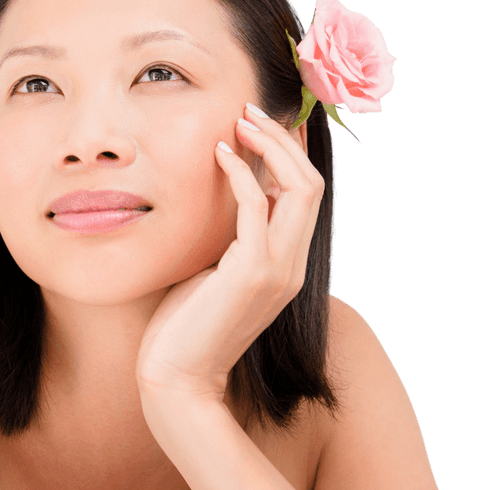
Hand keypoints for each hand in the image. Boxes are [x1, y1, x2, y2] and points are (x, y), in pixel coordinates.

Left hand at [135, 104, 324, 402]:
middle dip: (284, 140)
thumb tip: (222, 196)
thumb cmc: (184, 328)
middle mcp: (292, 267)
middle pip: (312, 184)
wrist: (177, 379)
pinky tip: (218, 154)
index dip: (290, 154)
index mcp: (287, 266)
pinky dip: (240, 173)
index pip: (306, 197)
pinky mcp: (251, 273)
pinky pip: (257, 207)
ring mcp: (277, 271)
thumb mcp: (213, 272)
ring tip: (239, 121)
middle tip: (250, 110)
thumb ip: (228, 238)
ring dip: (270, 147)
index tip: (261, 123)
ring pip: (299, 189)